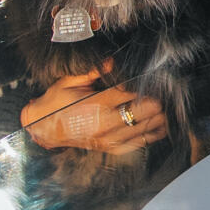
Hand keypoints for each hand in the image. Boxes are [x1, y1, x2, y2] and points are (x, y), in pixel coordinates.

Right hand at [22, 71, 165, 152]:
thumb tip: (112, 61)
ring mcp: (109, 139)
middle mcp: (105, 124)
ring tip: (165, 108)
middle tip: (163, 93)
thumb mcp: (70, 82)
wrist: (44, 128)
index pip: (131, 94)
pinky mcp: (110, 148)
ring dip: (158, 117)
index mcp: (96, 104)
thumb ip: (93, 72)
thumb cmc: (57, 103)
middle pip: (143, 111)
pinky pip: (138, 144)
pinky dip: (152, 135)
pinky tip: (160, 126)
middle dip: (156, 101)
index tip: (156, 81)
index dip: (146, 87)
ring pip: (145, 128)